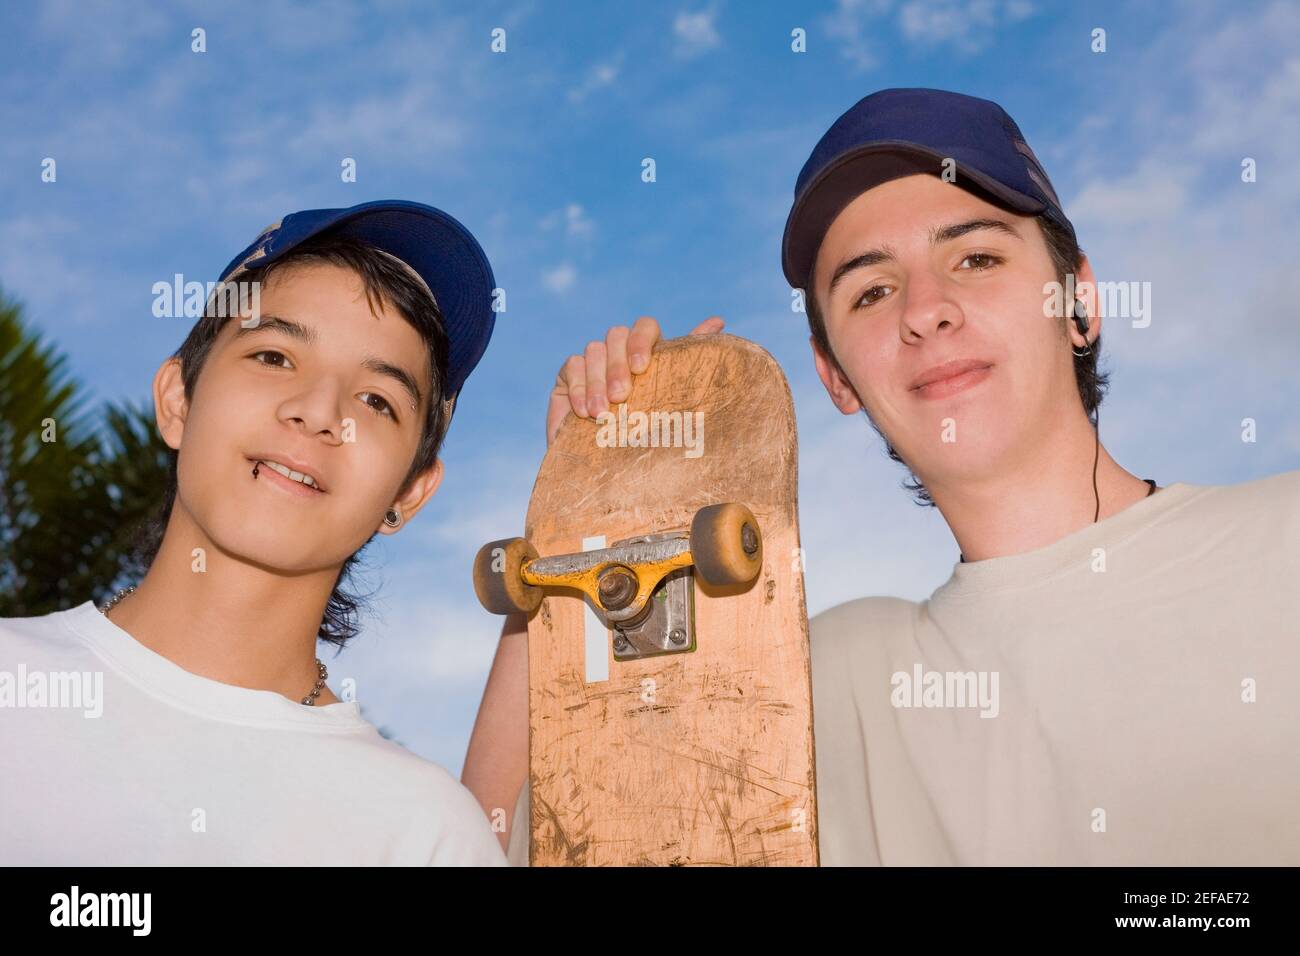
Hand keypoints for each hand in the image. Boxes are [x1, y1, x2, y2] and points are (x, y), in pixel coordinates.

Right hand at [546, 315, 723, 444]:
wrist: (611, 468)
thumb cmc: (648, 434)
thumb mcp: (671, 396)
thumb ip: (689, 358)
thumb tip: (718, 321)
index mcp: (647, 351)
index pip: (644, 327)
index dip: (641, 340)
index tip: (641, 366)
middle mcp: (619, 350)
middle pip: (616, 336)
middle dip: (618, 365)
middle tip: (622, 396)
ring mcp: (592, 361)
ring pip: (593, 350)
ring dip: (598, 382)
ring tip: (602, 413)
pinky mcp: (568, 376)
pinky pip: (572, 368)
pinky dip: (579, 389)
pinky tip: (585, 412)